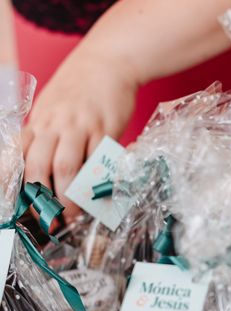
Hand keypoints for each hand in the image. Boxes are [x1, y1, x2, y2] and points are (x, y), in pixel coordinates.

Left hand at [22, 49, 135, 221]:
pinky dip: (98, 180)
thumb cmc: (80, 89)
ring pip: (67, 166)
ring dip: (69, 196)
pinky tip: (100, 194)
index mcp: (38, 122)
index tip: (21, 208)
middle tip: (50, 221)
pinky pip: (99, 159)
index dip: (16, 184)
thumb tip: (47, 174)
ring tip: (74, 215)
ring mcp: (80, 126)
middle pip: (39, 165)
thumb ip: (48, 138)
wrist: (107, 62)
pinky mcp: (105, 127)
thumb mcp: (53, 110)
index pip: (17, 156)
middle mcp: (54, 124)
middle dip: (43, 199)